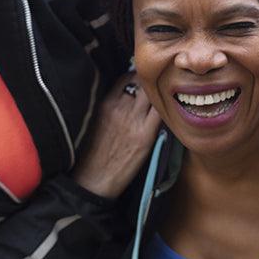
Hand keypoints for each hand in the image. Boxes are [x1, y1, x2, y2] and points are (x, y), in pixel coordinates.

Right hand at [72, 76, 160, 198]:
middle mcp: (120, 107)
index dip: (135, 78)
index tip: (141, 83)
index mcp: (105, 103)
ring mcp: (134, 121)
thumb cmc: (90, 152)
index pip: (125, 77)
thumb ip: (107, 105)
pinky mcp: (146, 136)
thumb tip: (123, 94)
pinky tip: (167, 114)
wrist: (93, 180)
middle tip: (157, 90)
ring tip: (163, 102)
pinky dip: (165, 110)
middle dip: (150, 84)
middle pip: (142, 82)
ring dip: (159, 96)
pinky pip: (161, 114)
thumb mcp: (92, 120)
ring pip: (154, 96)